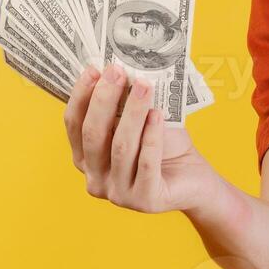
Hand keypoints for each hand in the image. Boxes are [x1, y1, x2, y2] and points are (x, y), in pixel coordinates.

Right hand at [64, 63, 217, 214]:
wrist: (194, 179)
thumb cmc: (164, 147)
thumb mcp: (140, 122)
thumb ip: (126, 104)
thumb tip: (122, 68)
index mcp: (86, 159)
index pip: (74, 125)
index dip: (81, 96)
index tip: (93, 69)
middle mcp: (96, 179)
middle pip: (93, 135)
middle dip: (104, 99)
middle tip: (118, 71)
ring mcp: (118, 194)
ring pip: (121, 147)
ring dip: (132, 112)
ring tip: (145, 85)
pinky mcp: (145, 200)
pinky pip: (146, 163)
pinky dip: (151, 137)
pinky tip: (157, 115)